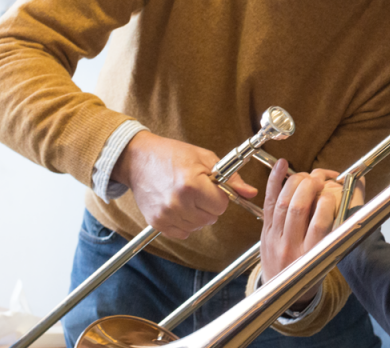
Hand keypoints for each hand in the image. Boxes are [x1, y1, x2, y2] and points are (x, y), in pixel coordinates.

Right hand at [111, 131, 257, 238]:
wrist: (138, 159)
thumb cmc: (173, 155)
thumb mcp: (205, 159)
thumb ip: (231, 178)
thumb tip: (251, 193)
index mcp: (192, 184)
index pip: (221, 205)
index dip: (220, 196)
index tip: (211, 187)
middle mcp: (178, 202)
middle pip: (211, 218)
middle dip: (209, 205)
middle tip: (198, 190)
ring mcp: (165, 215)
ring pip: (198, 226)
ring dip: (198, 215)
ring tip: (188, 197)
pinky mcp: (156, 223)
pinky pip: (183, 233)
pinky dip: (185, 223)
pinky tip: (179, 206)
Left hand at [260, 160, 363, 305]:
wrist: (280, 290)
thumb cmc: (311, 270)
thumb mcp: (329, 256)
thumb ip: (337, 230)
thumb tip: (354, 195)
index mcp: (311, 255)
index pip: (318, 225)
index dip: (326, 204)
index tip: (334, 193)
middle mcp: (291, 246)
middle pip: (298, 208)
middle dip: (310, 187)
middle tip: (321, 179)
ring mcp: (275, 237)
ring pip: (283, 202)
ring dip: (296, 182)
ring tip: (308, 175)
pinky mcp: (265, 230)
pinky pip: (269, 202)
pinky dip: (275, 181)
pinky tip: (282, 165)